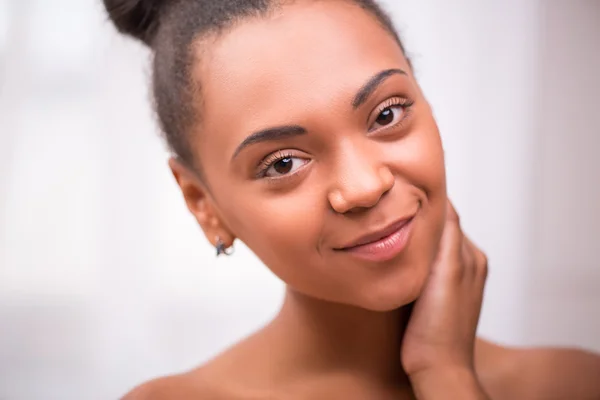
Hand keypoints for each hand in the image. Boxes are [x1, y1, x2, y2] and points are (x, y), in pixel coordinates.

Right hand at [401, 201, 488, 396]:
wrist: (436, 367)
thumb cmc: (441, 325)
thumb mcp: (447, 270)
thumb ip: (448, 234)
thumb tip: (442, 199)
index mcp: (472, 255)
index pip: (448, 214)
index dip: (426, 201)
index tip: (401, 189)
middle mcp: (466, 264)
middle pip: (437, 228)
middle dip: (416, 218)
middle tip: (388, 208)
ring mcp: (451, 280)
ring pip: (428, 245)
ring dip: (412, 237)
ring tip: (387, 228)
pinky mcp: (435, 294)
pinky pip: (423, 263)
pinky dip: (410, 255)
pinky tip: (394, 258)